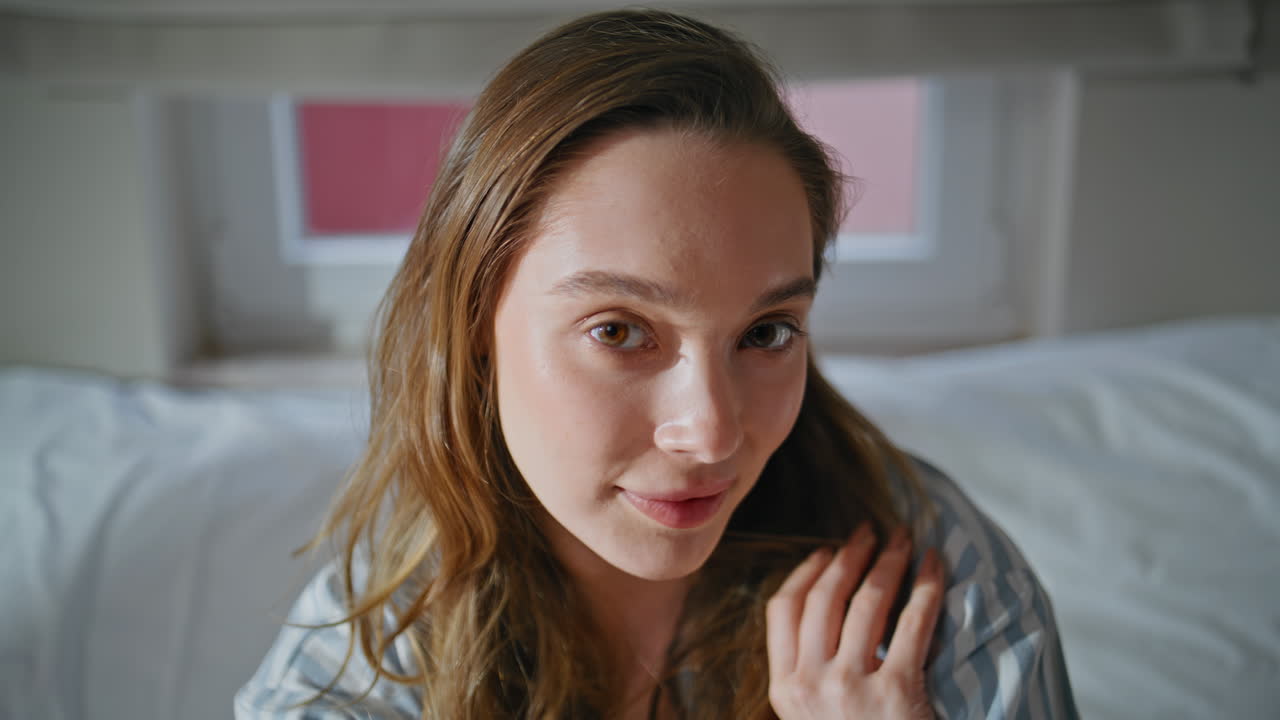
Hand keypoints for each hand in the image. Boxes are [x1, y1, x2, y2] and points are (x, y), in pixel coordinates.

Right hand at [765, 523, 943, 718]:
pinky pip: (913, 621)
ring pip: (866, 601)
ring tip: (902, 541)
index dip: (805, 571)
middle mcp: (811, 683)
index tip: (825, 551)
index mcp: (784, 689)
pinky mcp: (897, 691)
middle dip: (848, 556)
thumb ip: (808, 675)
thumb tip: (825, 610)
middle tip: (869, 531)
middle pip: (824, 597)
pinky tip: (934, 566)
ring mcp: (852, 686)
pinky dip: (927, 587)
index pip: (782, 610)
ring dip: (887, 561)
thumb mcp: (811, 718)